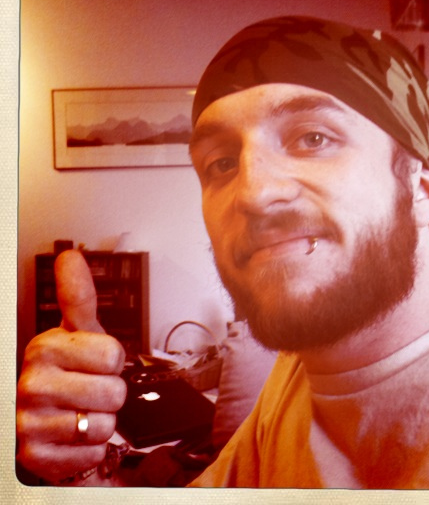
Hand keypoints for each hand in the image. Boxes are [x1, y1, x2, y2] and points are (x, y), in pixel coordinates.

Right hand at [17, 250, 126, 482]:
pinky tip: (73, 437)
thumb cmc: (72, 371)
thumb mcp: (79, 332)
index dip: (112, 362)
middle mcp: (30, 384)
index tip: (94, 361)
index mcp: (44, 348)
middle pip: (113, 393)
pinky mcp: (35, 458)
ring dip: (102, 422)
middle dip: (110, 394)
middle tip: (88, 390)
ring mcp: (28, 423)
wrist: (49, 418)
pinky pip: (93, 453)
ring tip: (81, 412)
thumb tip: (70, 257)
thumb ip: (79, 296)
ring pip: (105, 425)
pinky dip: (92, 449)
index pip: (113, 356)